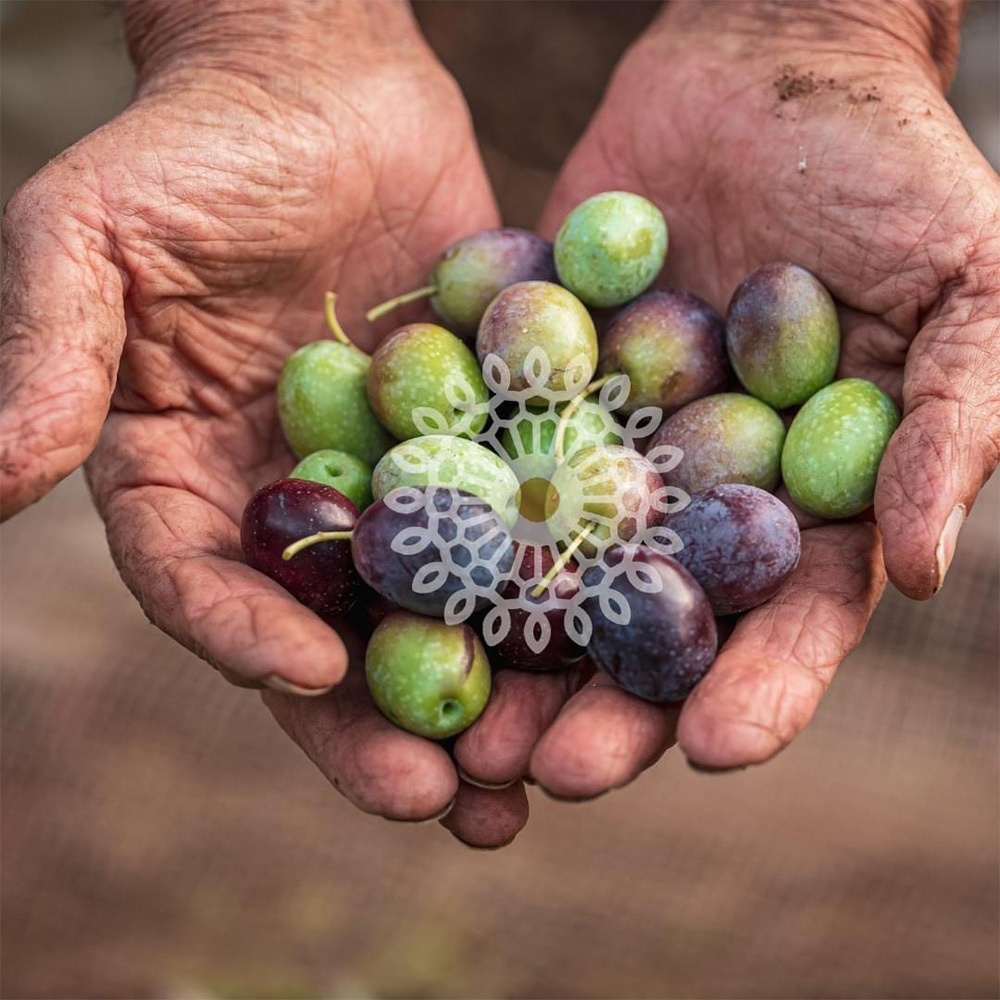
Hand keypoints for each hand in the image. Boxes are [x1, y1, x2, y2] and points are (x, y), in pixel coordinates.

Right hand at [0, 0, 527, 845]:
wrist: (316, 86)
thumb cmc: (189, 150)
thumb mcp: (88, 239)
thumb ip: (49, 357)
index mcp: (185, 478)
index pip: (201, 584)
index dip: (243, 636)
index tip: (305, 677)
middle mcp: (291, 501)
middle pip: (330, 634)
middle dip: (378, 721)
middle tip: (442, 802)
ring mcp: (392, 480)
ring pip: (432, 609)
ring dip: (479, 694)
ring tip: (526, 778)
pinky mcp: (477, 443)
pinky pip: (513, 527)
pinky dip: (548, 591)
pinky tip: (598, 649)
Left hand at [452, 0, 999, 791]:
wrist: (767, 63)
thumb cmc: (892, 172)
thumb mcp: (969, 288)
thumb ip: (954, 425)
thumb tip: (924, 571)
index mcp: (804, 502)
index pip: (789, 622)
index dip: (758, 691)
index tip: (709, 750)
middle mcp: (697, 496)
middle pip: (654, 625)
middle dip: (608, 703)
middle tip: (549, 771)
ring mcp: (607, 448)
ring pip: (553, 572)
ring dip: (510, 648)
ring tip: (462, 720)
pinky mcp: (531, 390)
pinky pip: (487, 461)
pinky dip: (448, 519)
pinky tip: (401, 576)